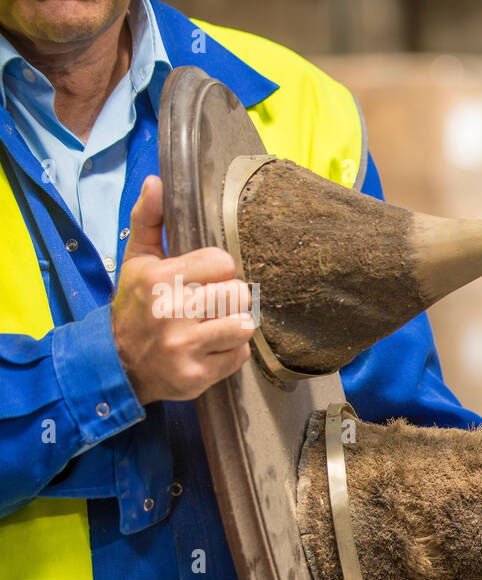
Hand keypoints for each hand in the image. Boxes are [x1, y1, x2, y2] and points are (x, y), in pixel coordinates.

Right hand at [111, 175, 254, 404]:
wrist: (117, 364)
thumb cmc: (135, 306)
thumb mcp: (137, 261)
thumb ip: (150, 220)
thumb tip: (156, 182)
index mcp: (161, 280)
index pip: (224, 262)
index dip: (219, 270)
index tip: (205, 278)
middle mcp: (173, 313)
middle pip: (239, 293)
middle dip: (230, 298)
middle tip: (211, 304)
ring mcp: (186, 347)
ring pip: (244, 325)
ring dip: (234, 325)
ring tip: (213, 325)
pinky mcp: (198, 376)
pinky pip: (240, 354)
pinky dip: (231, 351)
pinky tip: (210, 347)